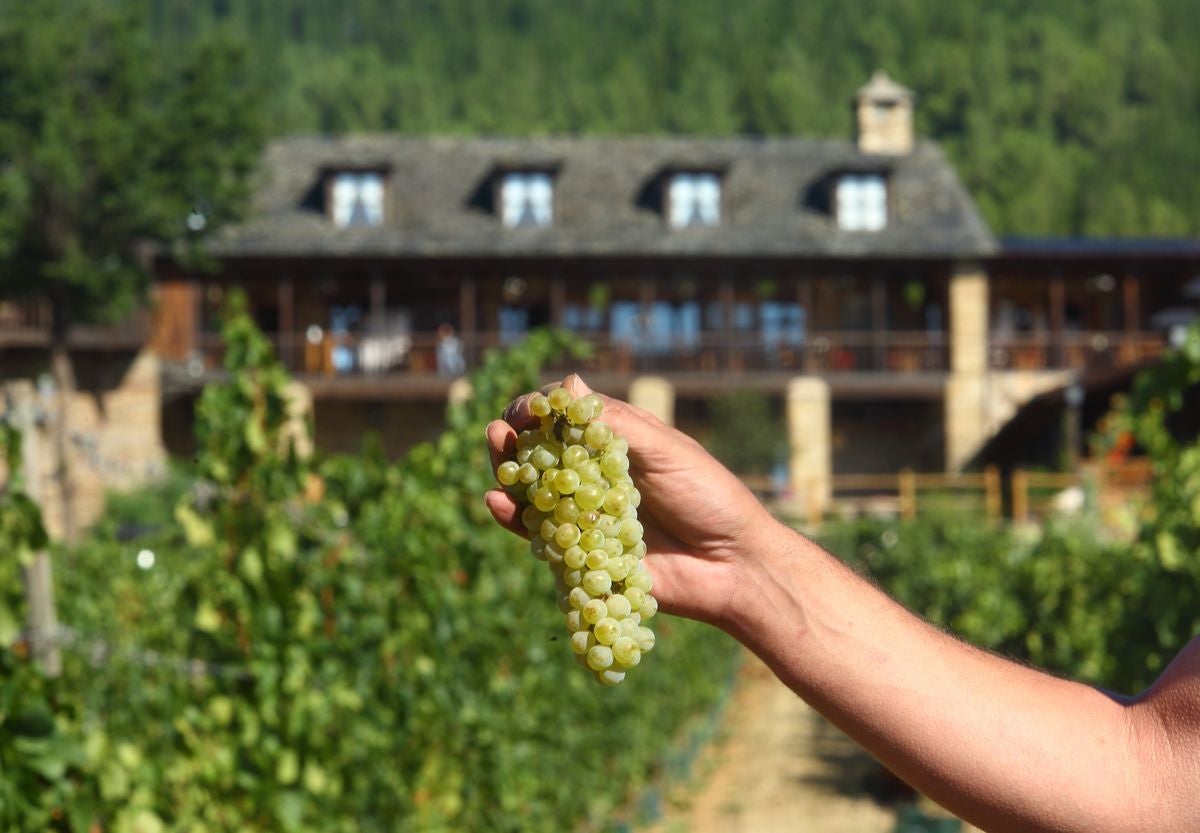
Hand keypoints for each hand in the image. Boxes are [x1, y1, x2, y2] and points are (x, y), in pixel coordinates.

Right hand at [485, 374, 782, 625]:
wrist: (733, 566)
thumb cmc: (709, 497)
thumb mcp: (666, 451)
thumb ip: (616, 425)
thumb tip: (568, 383)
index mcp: (617, 442)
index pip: (565, 417)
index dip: (538, 410)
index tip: (522, 411)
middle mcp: (595, 475)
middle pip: (539, 452)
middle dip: (513, 439)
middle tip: (498, 433)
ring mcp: (585, 514)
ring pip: (532, 492)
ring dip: (507, 473)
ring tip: (497, 459)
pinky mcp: (581, 553)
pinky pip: (539, 535)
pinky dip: (513, 519)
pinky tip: (498, 503)